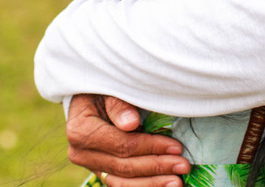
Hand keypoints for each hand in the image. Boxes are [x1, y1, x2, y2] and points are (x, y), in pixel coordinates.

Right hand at [66, 94, 190, 186]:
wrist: (89, 96)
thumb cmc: (104, 88)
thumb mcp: (109, 88)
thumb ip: (118, 104)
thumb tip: (131, 123)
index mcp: (80, 130)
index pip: (122, 145)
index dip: (151, 147)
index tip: (177, 146)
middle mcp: (80, 153)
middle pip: (124, 167)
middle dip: (157, 166)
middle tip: (184, 165)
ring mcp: (90, 165)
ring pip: (122, 183)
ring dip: (152, 183)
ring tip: (177, 181)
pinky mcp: (100, 171)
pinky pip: (122, 184)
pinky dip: (144, 186)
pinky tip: (163, 184)